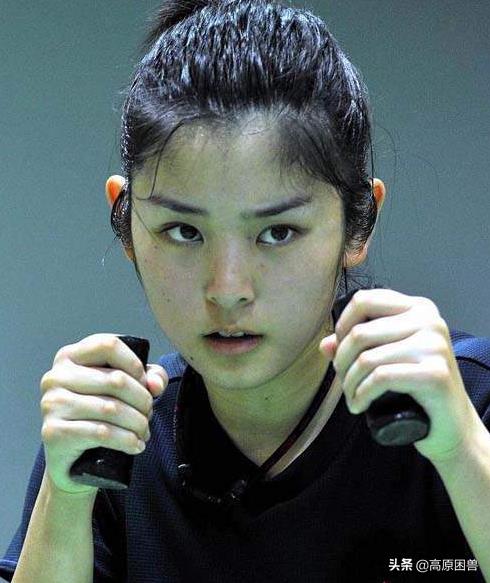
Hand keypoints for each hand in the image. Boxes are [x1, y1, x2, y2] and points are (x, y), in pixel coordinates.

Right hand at [39, 334, 167, 494]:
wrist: (73, 459)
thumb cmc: (100, 414)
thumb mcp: (126, 388)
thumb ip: (149, 377)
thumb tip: (155, 385)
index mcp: (71, 356)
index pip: (108, 345)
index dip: (134, 364)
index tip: (145, 383)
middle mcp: (56, 376)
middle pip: (116, 380)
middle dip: (143, 400)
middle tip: (149, 414)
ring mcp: (52, 403)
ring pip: (111, 408)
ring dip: (137, 423)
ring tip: (144, 431)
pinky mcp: (53, 431)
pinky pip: (101, 432)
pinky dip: (126, 440)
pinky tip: (136, 445)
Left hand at [319, 288, 481, 463]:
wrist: (452, 427)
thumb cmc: (416, 390)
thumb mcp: (387, 360)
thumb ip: (357, 347)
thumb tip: (325, 344)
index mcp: (417, 308)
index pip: (364, 300)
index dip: (342, 325)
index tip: (340, 350)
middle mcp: (429, 321)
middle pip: (360, 332)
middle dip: (341, 362)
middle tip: (344, 381)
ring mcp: (434, 346)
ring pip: (367, 358)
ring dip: (349, 383)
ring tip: (351, 396)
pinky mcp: (435, 373)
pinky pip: (381, 378)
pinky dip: (361, 395)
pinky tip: (358, 406)